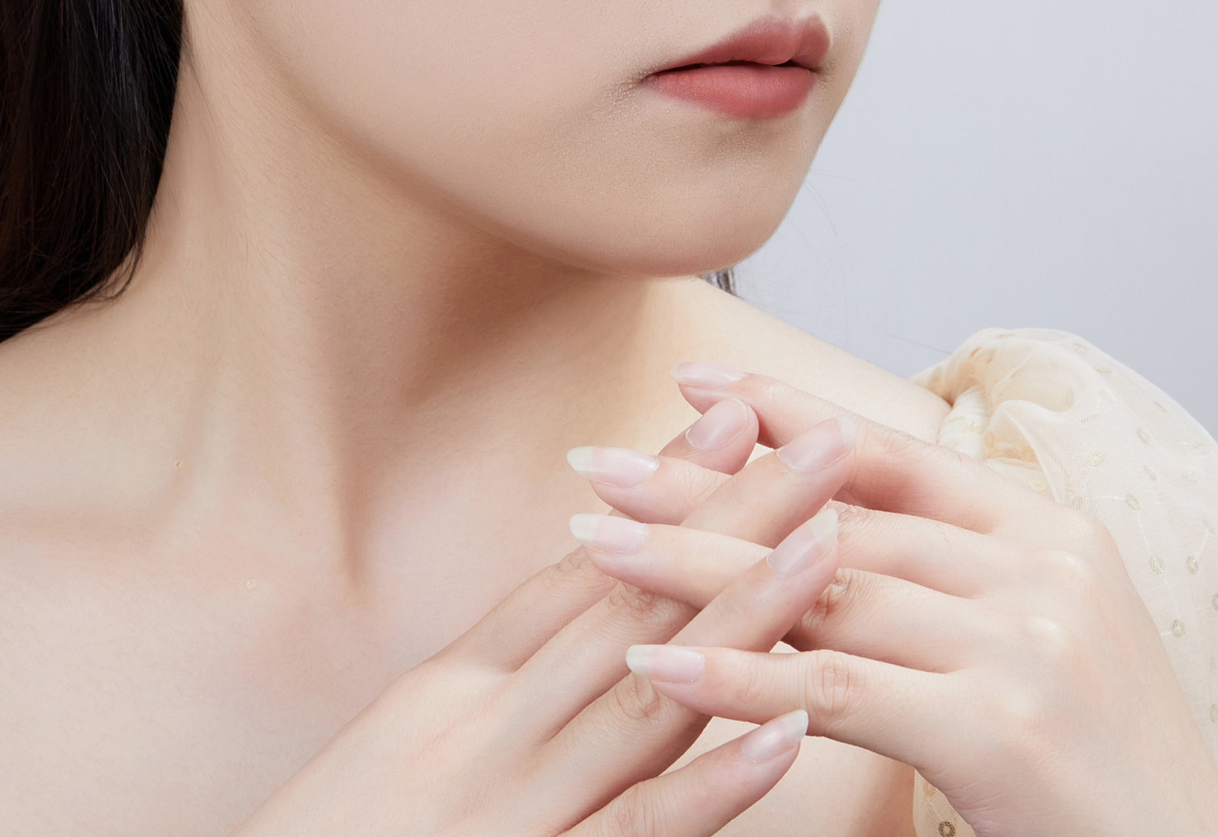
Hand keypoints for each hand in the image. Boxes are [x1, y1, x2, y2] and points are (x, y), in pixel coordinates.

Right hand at [233, 399, 856, 836]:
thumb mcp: (387, 763)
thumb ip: (474, 705)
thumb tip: (559, 642)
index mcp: (448, 696)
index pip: (577, 571)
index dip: (662, 493)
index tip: (730, 419)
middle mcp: (482, 733)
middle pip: (629, 604)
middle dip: (730, 515)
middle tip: (817, 436)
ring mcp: (506, 811)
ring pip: (647, 695)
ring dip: (745, 611)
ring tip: (829, 536)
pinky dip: (709, 784)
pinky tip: (782, 732)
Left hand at [574, 371, 1217, 836]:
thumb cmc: (1101, 772)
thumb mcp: (1044, 637)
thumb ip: (953, 570)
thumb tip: (822, 515)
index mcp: (1050, 530)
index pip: (890, 452)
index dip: (783, 412)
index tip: (692, 386)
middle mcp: (1041, 566)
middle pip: (835, 514)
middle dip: (705, 489)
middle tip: (601, 465)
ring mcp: (1027, 643)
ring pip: (823, 588)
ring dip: (695, 567)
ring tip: (599, 542)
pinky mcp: (1002, 731)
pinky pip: (839, 690)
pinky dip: (739, 677)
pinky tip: (658, 664)